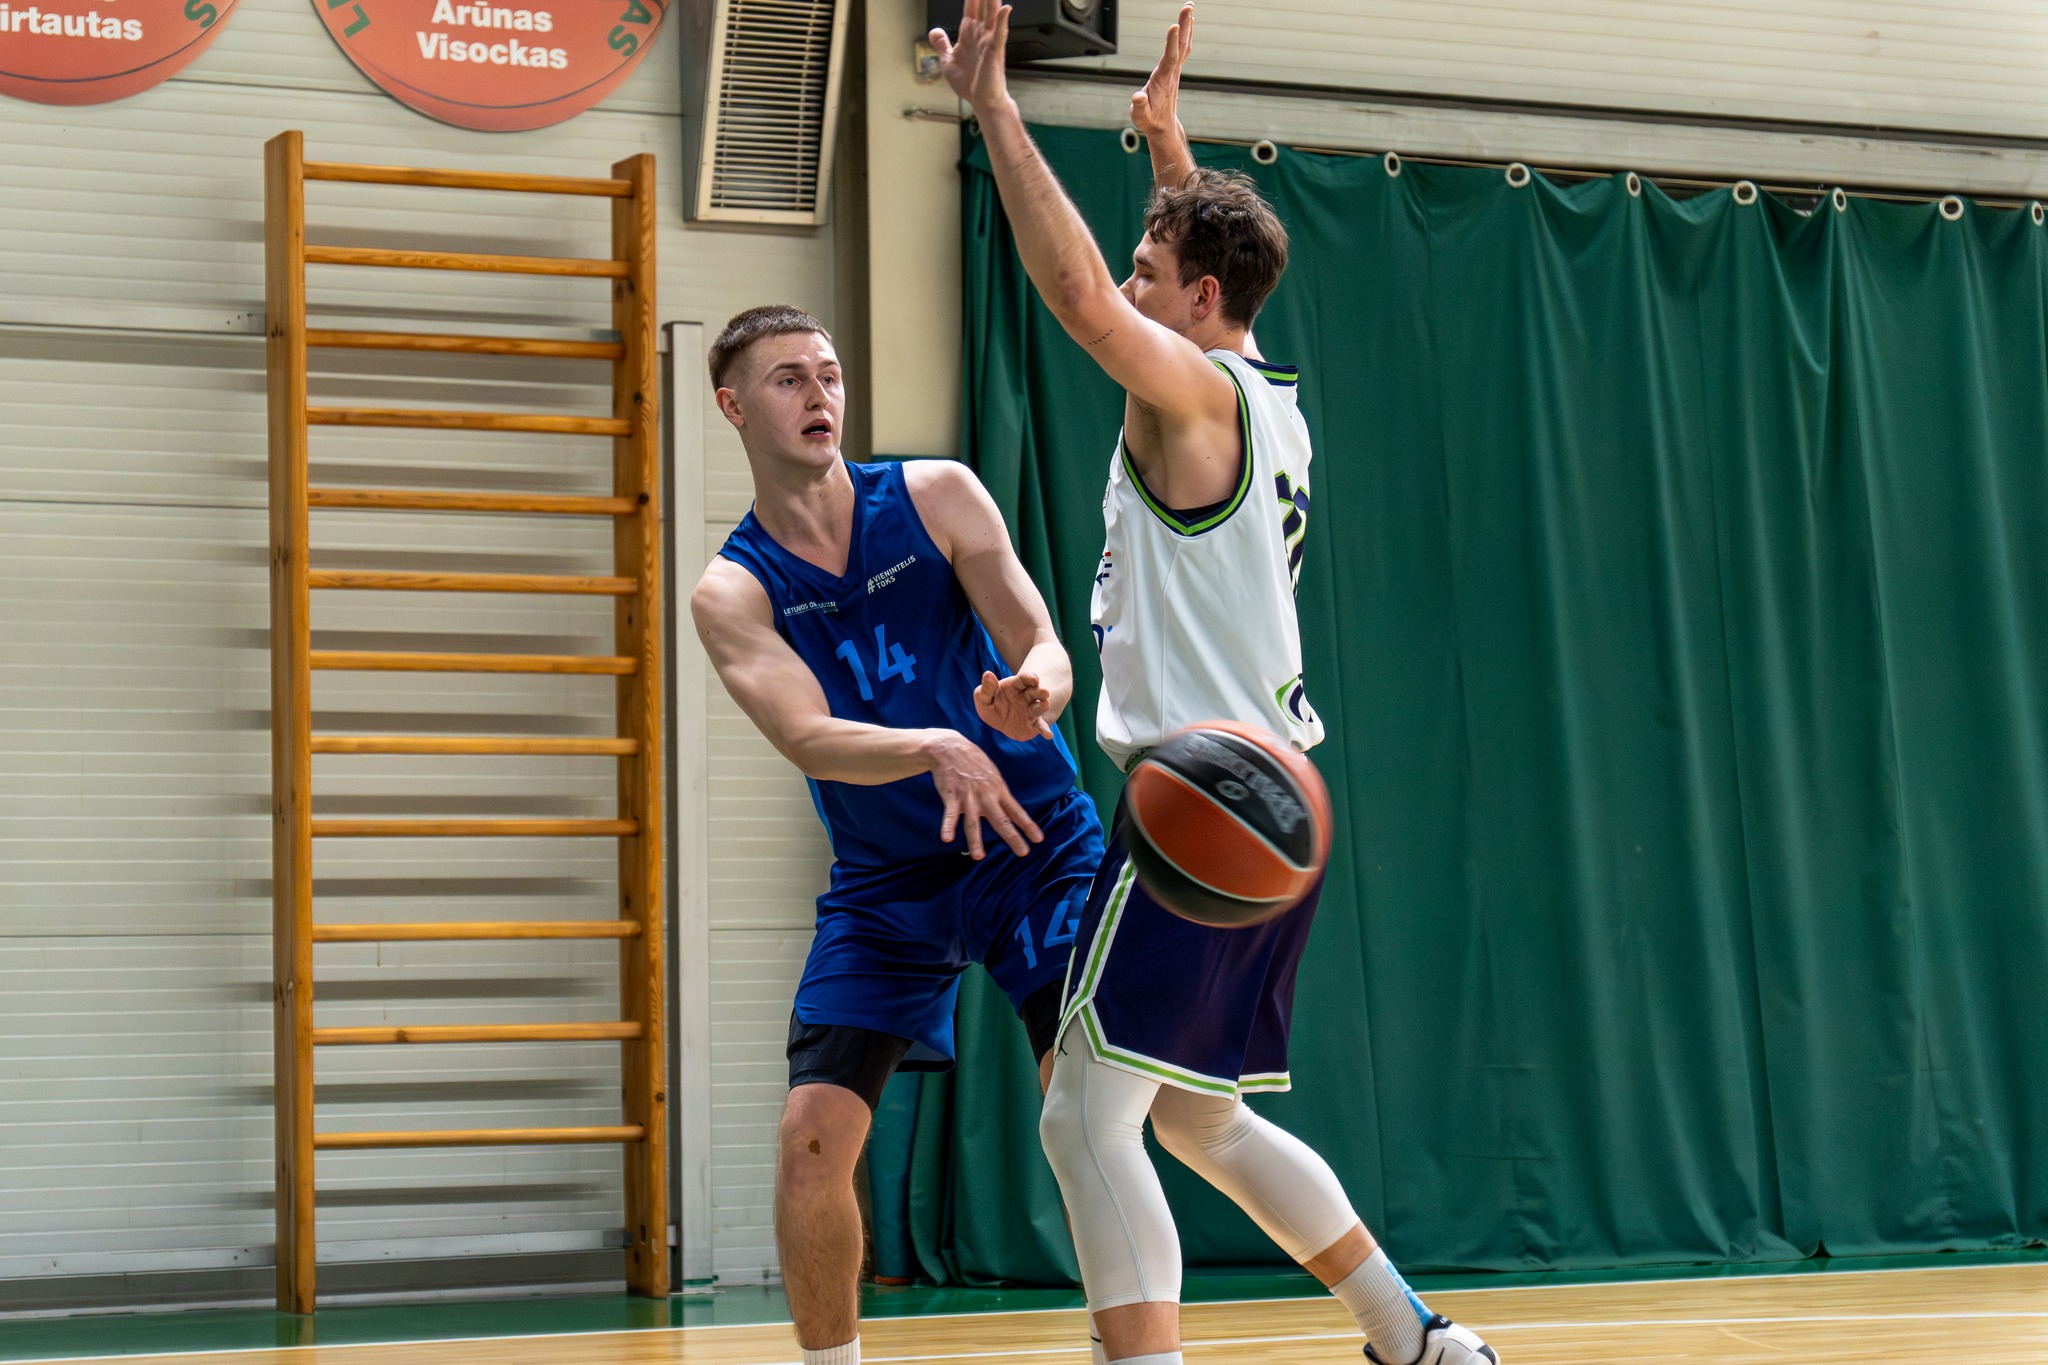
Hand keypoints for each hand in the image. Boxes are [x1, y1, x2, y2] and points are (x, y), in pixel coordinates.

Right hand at [923, 730, 1043, 858]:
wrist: (949, 748)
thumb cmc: (972, 760)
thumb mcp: (992, 773)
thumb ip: (998, 791)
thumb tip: (1008, 806)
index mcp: (998, 790)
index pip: (1016, 811)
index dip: (1028, 825)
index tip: (1038, 839)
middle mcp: (986, 796)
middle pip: (1001, 820)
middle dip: (1013, 838)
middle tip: (1023, 853)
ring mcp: (968, 797)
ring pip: (973, 823)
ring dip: (975, 841)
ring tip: (979, 856)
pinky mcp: (951, 797)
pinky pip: (949, 815)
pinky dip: (947, 826)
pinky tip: (947, 838)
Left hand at [930, 0, 1011, 111]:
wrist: (981, 101)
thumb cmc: (970, 83)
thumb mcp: (947, 61)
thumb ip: (941, 44)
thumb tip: (934, 31)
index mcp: (969, 34)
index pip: (970, 7)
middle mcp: (981, 34)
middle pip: (982, 5)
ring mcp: (989, 41)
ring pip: (991, 14)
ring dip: (992, 0)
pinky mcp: (994, 52)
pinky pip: (999, 34)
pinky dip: (1001, 21)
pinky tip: (1004, 9)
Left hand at [975, 669, 1054, 741]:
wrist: (1001, 723)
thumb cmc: (992, 705)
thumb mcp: (983, 697)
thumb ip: (986, 688)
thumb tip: (988, 674)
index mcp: (1015, 687)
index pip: (1024, 679)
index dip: (1029, 677)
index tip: (1033, 679)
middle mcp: (1026, 697)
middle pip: (1035, 692)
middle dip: (1040, 691)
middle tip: (1044, 692)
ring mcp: (1031, 711)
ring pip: (1039, 707)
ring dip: (1042, 706)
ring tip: (1045, 705)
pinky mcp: (1033, 725)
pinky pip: (1040, 727)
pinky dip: (1045, 730)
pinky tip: (1048, 735)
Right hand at [1129, 4, 1192, 146]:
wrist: (1163, 126)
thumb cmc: (1150, 120)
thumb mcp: (1140, 117)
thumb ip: (1139, 107)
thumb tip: (1137, 97)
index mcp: (1163, 80)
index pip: (1169, 58)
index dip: (1172, 42)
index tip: (1175, 26)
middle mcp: (1171, 72)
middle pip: (1180, 45)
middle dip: (1184, 25)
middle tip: (1188, 6)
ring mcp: (1174, 70)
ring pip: (1183, 44)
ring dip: (1187, 25)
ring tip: (1189, 7)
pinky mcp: (1173, 70)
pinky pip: (1182, 48)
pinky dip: (1185, 34)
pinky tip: (1187, 24)